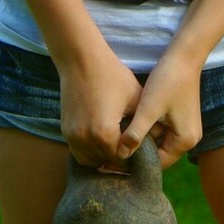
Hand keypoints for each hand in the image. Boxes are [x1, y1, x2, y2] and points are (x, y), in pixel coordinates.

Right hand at [58, 48, 145, 170]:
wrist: (81, 61)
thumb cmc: (113, 76)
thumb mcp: (136, 99)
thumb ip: (144, 125)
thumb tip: (158, 142)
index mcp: (105, 133)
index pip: (123, 160)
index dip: (134, 156)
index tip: (141, 149)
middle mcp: (86, 139)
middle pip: (107, 162)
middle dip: (120, 157)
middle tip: (131, 147)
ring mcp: (73, 136)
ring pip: (92, 161)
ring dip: (104, 157)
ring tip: (117, 145)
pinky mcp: (66, 131)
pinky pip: (79, 152)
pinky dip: (91, 152)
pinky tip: (103, 141)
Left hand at [118, 53, 203, 169]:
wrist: (184, 57)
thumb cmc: (168, 80)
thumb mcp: (149, 108)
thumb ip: (135, 133)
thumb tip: (121, 155)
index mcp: (185, 141)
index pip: (157, 164)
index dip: (134, 163)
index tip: (112, 161)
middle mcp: (189, 140)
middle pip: (159, 156)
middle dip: (137, 154)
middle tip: (112, 152)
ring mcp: (186, 130)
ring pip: (159, 144)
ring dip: (141, 142)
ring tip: (118, 140)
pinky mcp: (181, 121)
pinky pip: (162, 133)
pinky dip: (147, 132)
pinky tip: (130, 126)